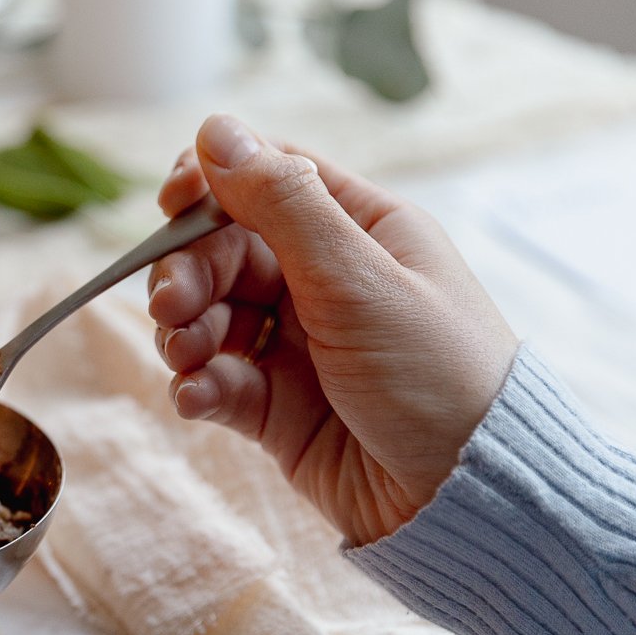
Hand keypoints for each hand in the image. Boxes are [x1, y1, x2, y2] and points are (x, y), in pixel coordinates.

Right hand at [148, 114, 518, 545]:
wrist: (466, 504)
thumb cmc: (437, 377)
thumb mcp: (359, 279)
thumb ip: (282, 204)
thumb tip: (215, 130)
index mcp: (360, 232)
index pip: (269, 179)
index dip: (211, 184)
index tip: (169, 205)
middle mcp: (325, 281)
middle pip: (223, 249)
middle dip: (186, 272)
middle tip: (172, 306)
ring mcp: (298, 345)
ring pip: (209, 314)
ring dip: (183, 330)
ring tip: (187, 357)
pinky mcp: (276, 407)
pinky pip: (215, 379)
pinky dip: (196, 385)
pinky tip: (198, 398)